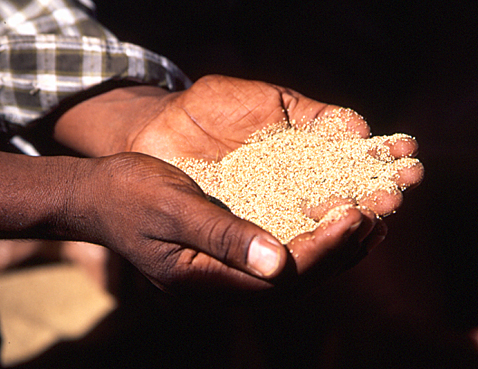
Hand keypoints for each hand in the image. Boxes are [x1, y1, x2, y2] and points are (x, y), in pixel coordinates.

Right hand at [55, 75, 422, 292]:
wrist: (100, 195)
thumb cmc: (130, 194)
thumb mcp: (172, 208)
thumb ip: (221, 236)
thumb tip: (279, 264)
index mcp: (204, 278)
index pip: (279, 278)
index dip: (322, 250)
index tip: (355, 216)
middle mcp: (220, 284)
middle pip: (294, 281)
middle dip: (338, 252)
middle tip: (376, 219)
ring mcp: (224, 272)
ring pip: (291, 272)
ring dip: (331, 249)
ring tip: (370, 222)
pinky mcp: (228, 254)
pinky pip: (280, 254)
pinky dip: (311, 238)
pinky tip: (332, 216)